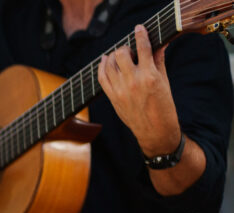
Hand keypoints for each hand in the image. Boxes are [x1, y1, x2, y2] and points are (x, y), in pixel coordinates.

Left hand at [98, 25, 180, 155]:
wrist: (154, 130)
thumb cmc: (163, 106)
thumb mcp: (165, 81)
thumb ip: (159, 61)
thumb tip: (158, 44)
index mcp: (150, 76)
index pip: (143, 48)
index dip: (140, 35)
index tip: (139, 28)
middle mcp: (133, 82)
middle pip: (121, 54)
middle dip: (125, 48)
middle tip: (129, 50)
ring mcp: (120, 90)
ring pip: (109, 65)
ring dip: (113, 56)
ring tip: (118, 55)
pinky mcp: (112, 98)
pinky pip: (101, 78)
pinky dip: (101, 67)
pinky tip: (104, 61)